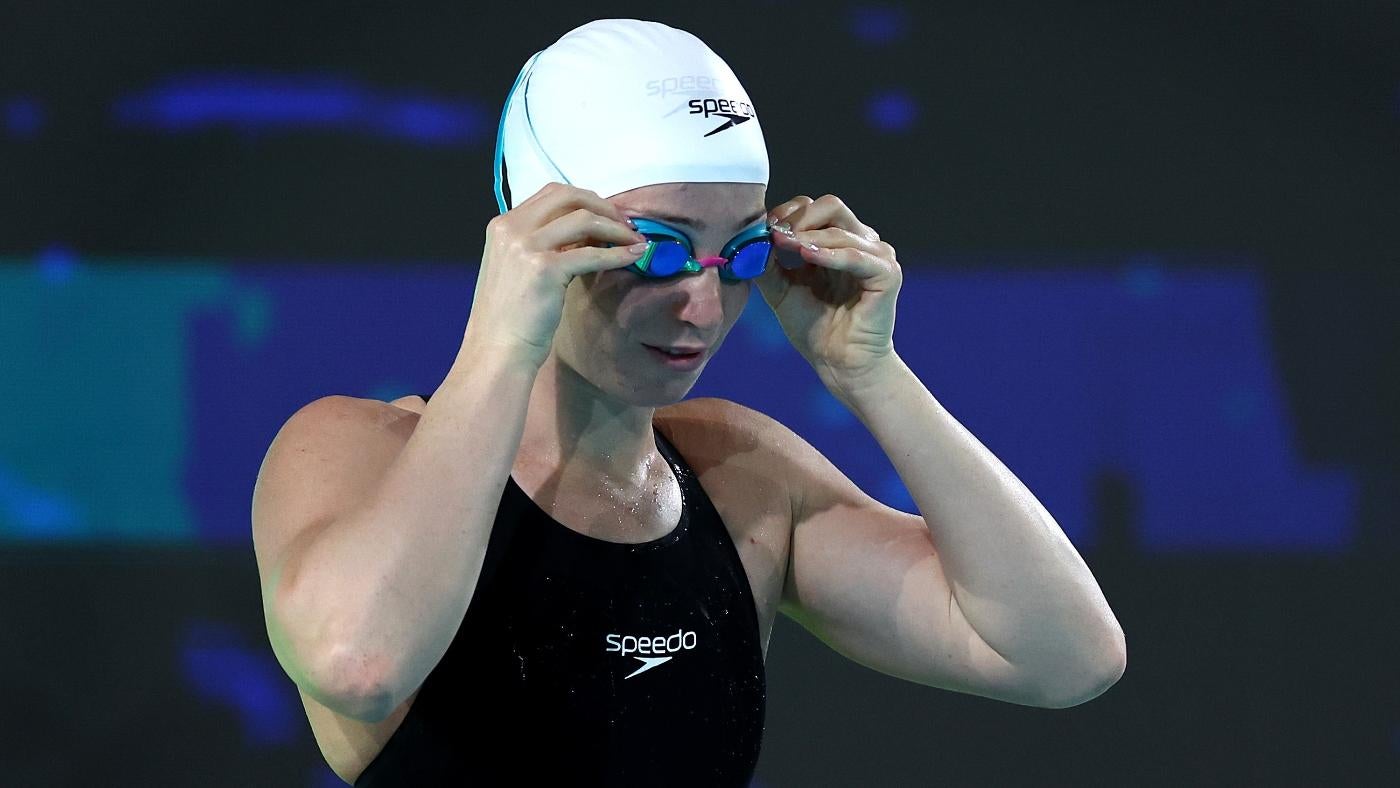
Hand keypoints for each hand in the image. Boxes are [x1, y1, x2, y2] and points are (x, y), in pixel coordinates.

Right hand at [463, 182, 649, 368]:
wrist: (497, 350)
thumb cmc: (511, 318)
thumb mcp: (519, 268)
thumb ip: (544, 245)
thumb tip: (588, 234)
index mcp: (503, 225)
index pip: (551, 194)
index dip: (586, 200)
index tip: (608, 216)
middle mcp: (511, 228)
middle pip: (568, 195)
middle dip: (603, 205)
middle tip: (626, 224)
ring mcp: (526, 246)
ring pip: (584, 218)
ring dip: (616, 228)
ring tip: (636, 241)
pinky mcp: (545, 268)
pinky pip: (592, 253)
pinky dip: (618, 253)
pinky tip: (634, 257)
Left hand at [755, 194, 902, 396]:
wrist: (838, 363)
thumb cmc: (815, 329)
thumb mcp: (781, 290)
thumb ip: (768, 264)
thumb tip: (752, 239)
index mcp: (837, 242)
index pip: (814, 208)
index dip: (788, 213)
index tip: (766, 229)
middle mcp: (860, 242)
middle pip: (831, 206)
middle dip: (799, 218)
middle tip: (776, 236)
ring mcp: (877, 256)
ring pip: (840, 227)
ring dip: (808, 235)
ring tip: (785, 246)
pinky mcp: (887, 274)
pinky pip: (856, 255)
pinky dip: (830, 253)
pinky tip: (807, 256)